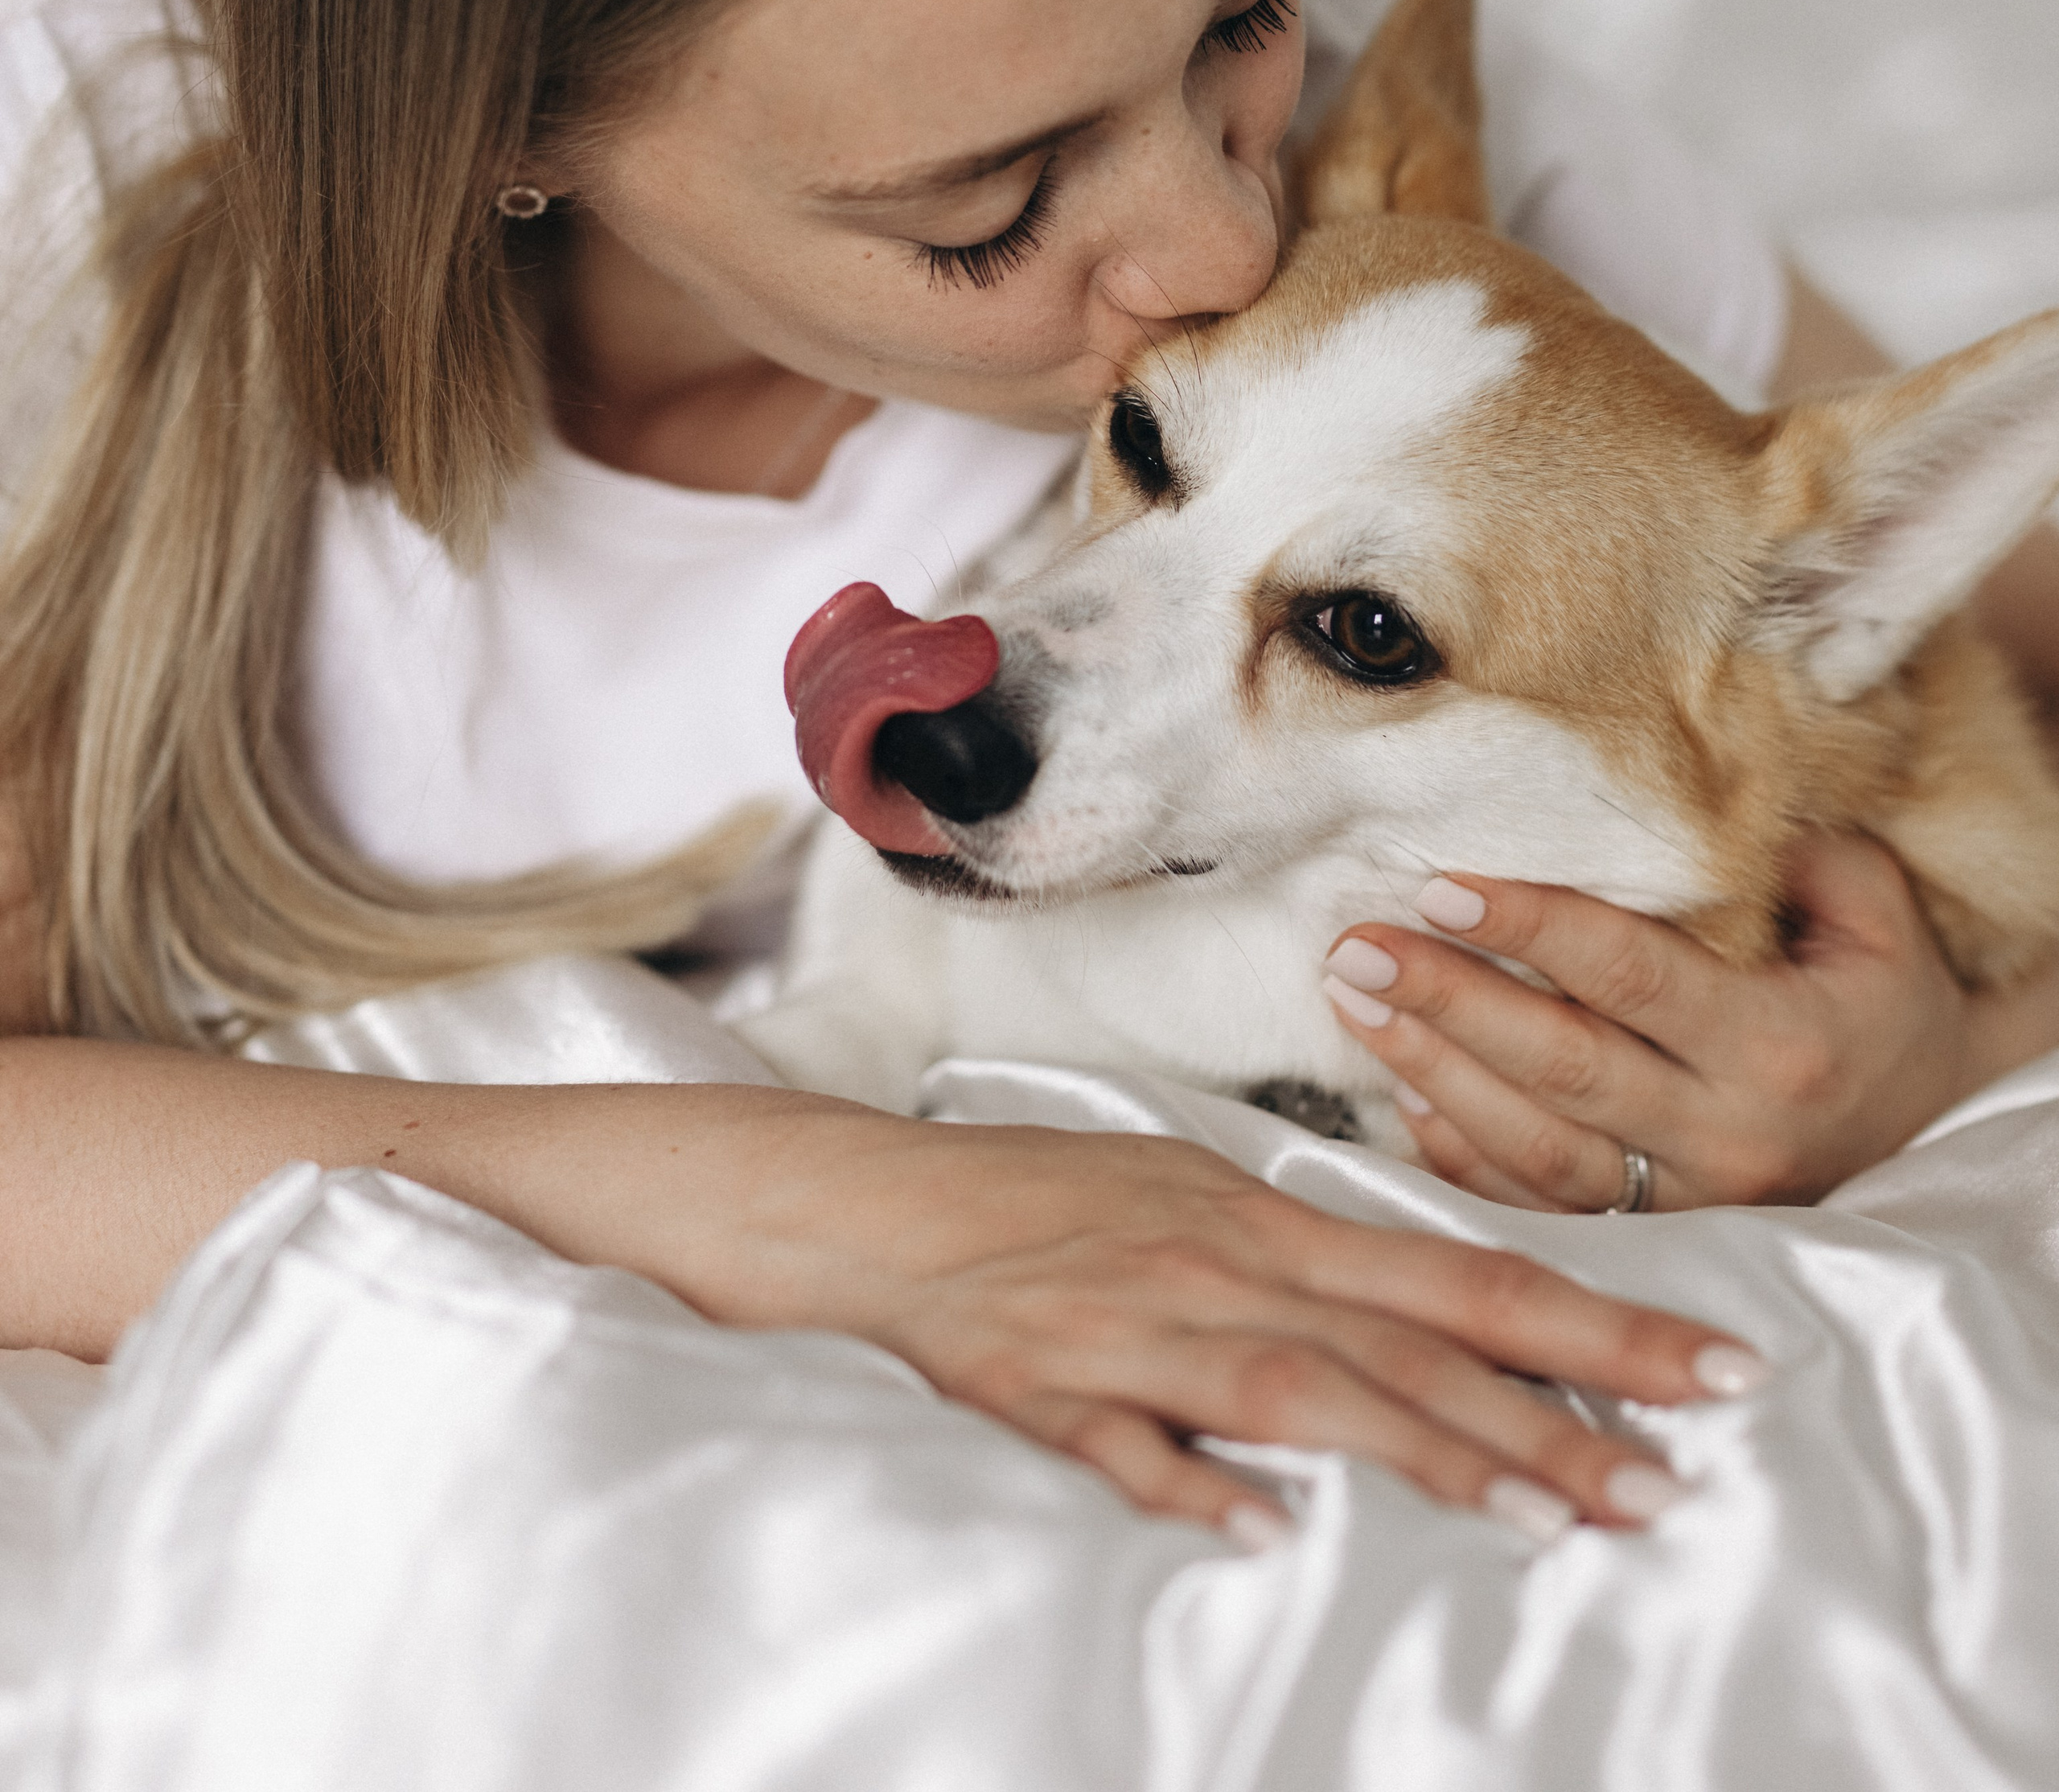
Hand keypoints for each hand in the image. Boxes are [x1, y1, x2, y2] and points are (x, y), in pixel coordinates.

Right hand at [638, 1088, 1764, 1543]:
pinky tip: (1255, 1534)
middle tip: (1678, 1472)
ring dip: (1429, 1452)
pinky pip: (1118, 1443)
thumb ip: (1294, 1270)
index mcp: (1259, 1219)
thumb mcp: (1182, 1198)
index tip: (1710, 1363)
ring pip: (1302, 1390)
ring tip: (1552, 1515)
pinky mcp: (1035, 1384)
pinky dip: (1187, 1485)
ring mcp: (1130, 1325)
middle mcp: (1218, 1263)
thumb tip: (1409, 1332)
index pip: (1455, 1275)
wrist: (865, 1203)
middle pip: (1409, 1339)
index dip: (1589, 1322)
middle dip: (1555, 1405)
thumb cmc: (1036, 1199)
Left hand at [1321, 833, 2058, 1212]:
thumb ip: (1802, 859)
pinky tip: (1402, 1095)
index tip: (1438, 883)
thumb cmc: (1884, 1002)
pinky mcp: (1660, 1240)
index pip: (1631, 975)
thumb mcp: (1878, 919)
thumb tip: (1702, 808)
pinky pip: (1538, 1210)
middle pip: (1561, 1066)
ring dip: (1431, 1073)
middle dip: (1447, 1001)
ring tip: (1353, 1001)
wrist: (1937, 1129)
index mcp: (1780, 1045)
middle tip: (1353, 944)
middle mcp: (1730, 1136)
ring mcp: (1692, 1204)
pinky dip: (1461, 1159)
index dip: (1532, 927)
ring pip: (1534, 1150)